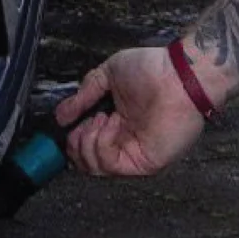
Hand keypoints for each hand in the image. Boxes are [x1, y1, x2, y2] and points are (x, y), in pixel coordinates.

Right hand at [55, 46, 207, 177]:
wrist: (178, 75)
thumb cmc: (149, 69)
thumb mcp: (108, 75)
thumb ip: (84, 96)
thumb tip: (60, 115)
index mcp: (114, 124)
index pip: (85, 145)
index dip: (72, 137)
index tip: (68, 121)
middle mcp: (122, 143)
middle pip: (85, 162)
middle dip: (75, 144)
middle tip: (81, 124)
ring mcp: (131, 154)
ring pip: (94, 168)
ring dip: (88, 142)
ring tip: (100, 118)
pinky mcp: (143, 163)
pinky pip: (111, 164)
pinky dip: (103, 143)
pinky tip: (111, 122)